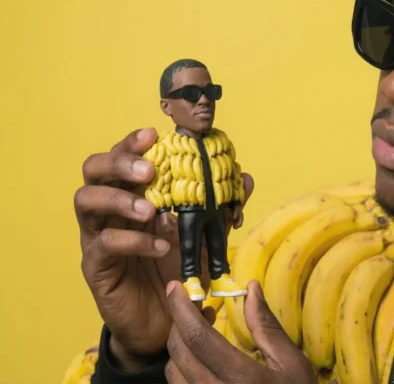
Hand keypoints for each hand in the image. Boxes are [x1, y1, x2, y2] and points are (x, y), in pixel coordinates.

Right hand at [74, 128, 254, 370]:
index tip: (153, 134)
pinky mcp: (96, 265)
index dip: (133, 142)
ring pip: (86, 200)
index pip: (122, 157)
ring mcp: (96, 235)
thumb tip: (245, 178)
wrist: (164, 321)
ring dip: (119, 198)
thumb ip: (222, 207)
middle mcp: (109, 209)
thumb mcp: (205, 236)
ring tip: (150, 211)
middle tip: (149, 171)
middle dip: (120, 162)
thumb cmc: (177, 271)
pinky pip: (103, 243)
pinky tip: (159, 246)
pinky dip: (132, 240)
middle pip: (94, 169)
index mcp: (132, 194)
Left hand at [164, 280, 317, 383]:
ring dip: (180, 347)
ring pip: (173, 373)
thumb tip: (251, 288)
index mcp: (242, 378)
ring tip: (201, 335)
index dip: (181, 309)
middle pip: (179, 352)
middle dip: (179, 323)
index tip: (175, 287)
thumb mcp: (292, 363)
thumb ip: (267, 326)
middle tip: (198, 308)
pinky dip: (182, 369)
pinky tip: (202, 362)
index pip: (198, 338)